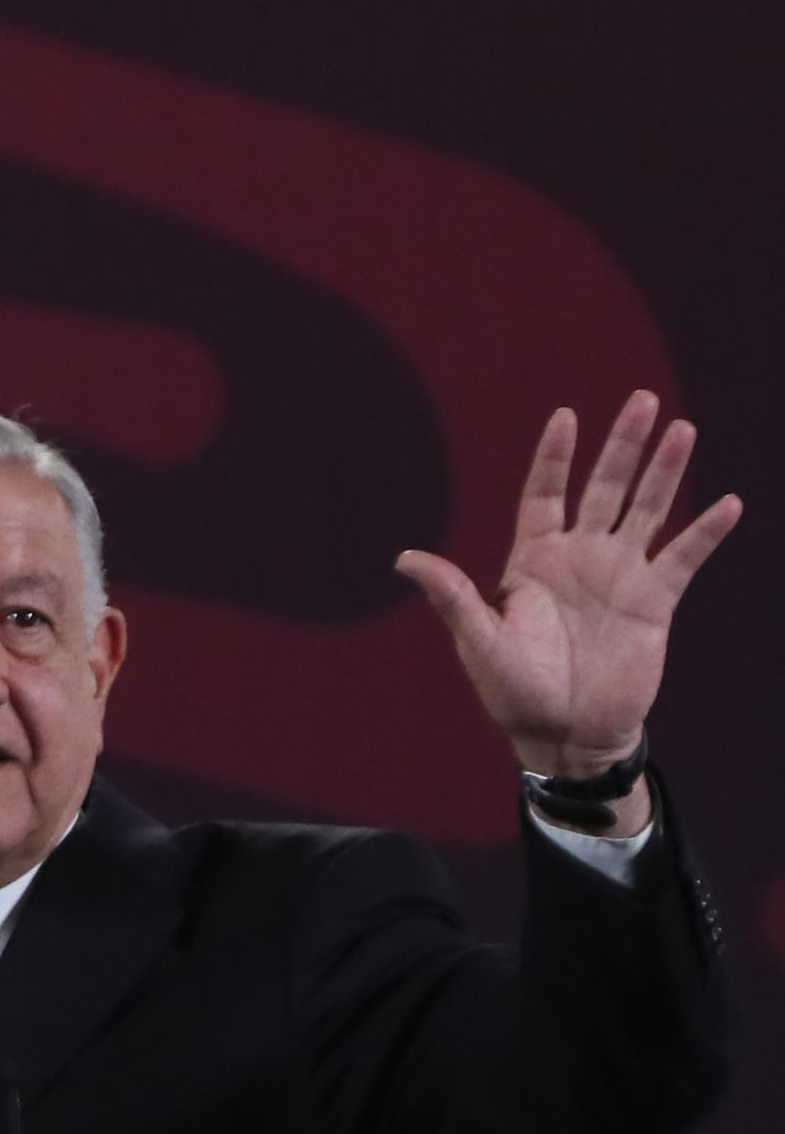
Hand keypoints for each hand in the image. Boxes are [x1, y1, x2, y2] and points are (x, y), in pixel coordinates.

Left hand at [396, 391, 740, 816]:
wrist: (566, 733)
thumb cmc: (514, 690)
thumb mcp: (479, 640)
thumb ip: (451, 595)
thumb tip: (404, 558)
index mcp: (533, 558)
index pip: (545, 493)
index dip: (555, 456)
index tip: (566, 415)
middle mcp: (580, 557)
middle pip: (604, 487)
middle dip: (623, 445)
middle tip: (642, 399)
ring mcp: (620, 575)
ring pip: (647, 509)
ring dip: (666, 471)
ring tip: (683, 429)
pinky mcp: (654, 602)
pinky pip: (683, 557)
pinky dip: (705, 531)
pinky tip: (728, 502)